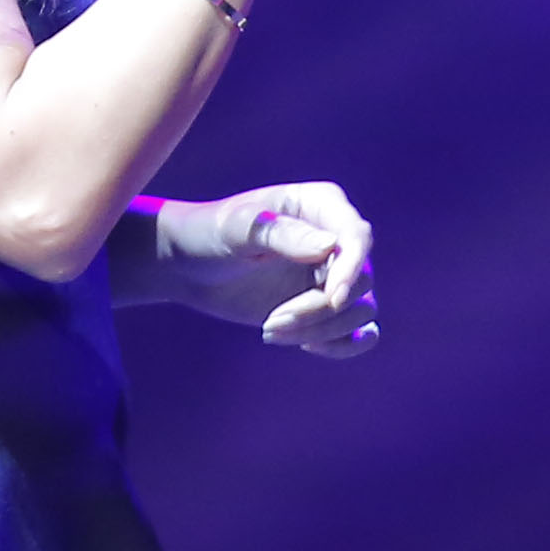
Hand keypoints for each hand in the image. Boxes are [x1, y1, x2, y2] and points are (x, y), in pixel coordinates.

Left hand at [146, 180, 382, 355]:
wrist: (189, 265)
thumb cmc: (210, 233)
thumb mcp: (236, 229)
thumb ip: (280, 234)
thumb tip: (330, 246)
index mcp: (320, 205)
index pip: (357, 236)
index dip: (352, 269)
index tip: (333, 299)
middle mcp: (336, 238)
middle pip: (360, 280)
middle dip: (320, 309)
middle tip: (271, 321)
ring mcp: (334, 274)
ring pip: (361, 310)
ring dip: (322, 330)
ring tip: (270, 330)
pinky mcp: (326, 306)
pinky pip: (360, 332)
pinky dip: (342, 345)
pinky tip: (305, 345)